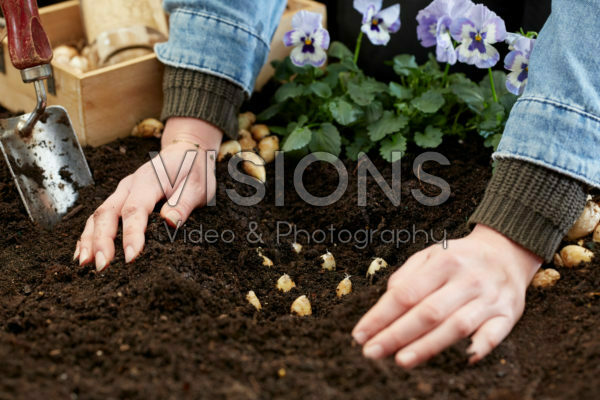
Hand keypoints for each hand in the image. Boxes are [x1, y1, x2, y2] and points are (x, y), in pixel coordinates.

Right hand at [74, 117, 222, 270]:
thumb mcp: (198, 187)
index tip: (131, 257)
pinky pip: (99, 216)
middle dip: (101, 241)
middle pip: (108, 212)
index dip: (131, 234)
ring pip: (98, 215)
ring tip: (85, 264)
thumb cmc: (195, 172)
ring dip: (89, 239)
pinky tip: (83, 253)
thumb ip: (184, 203)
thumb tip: (170, 222)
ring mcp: (122, 191)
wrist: (187, 152)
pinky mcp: (120, 198)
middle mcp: (129, 185)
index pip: (135, 209)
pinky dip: (89, 234)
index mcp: (149, 180)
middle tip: (102, 266)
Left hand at [352, 224, 541, 367]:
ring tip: (401, 360)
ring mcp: (489, 298)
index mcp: (443, 262)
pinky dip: (479, 348)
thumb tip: (386, 302)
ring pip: (456, 326)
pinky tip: (460, 361)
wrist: (507, 252)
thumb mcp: (430, 255)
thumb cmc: (459, 258)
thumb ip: (406, 276)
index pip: (406, 293)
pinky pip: (494, 334)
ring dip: (428, 346)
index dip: (381, 315)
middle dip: (396, 334)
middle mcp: (467, 279)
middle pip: (428, 312)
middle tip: (372, 352)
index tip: (360, 334)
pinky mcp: (509, 314)